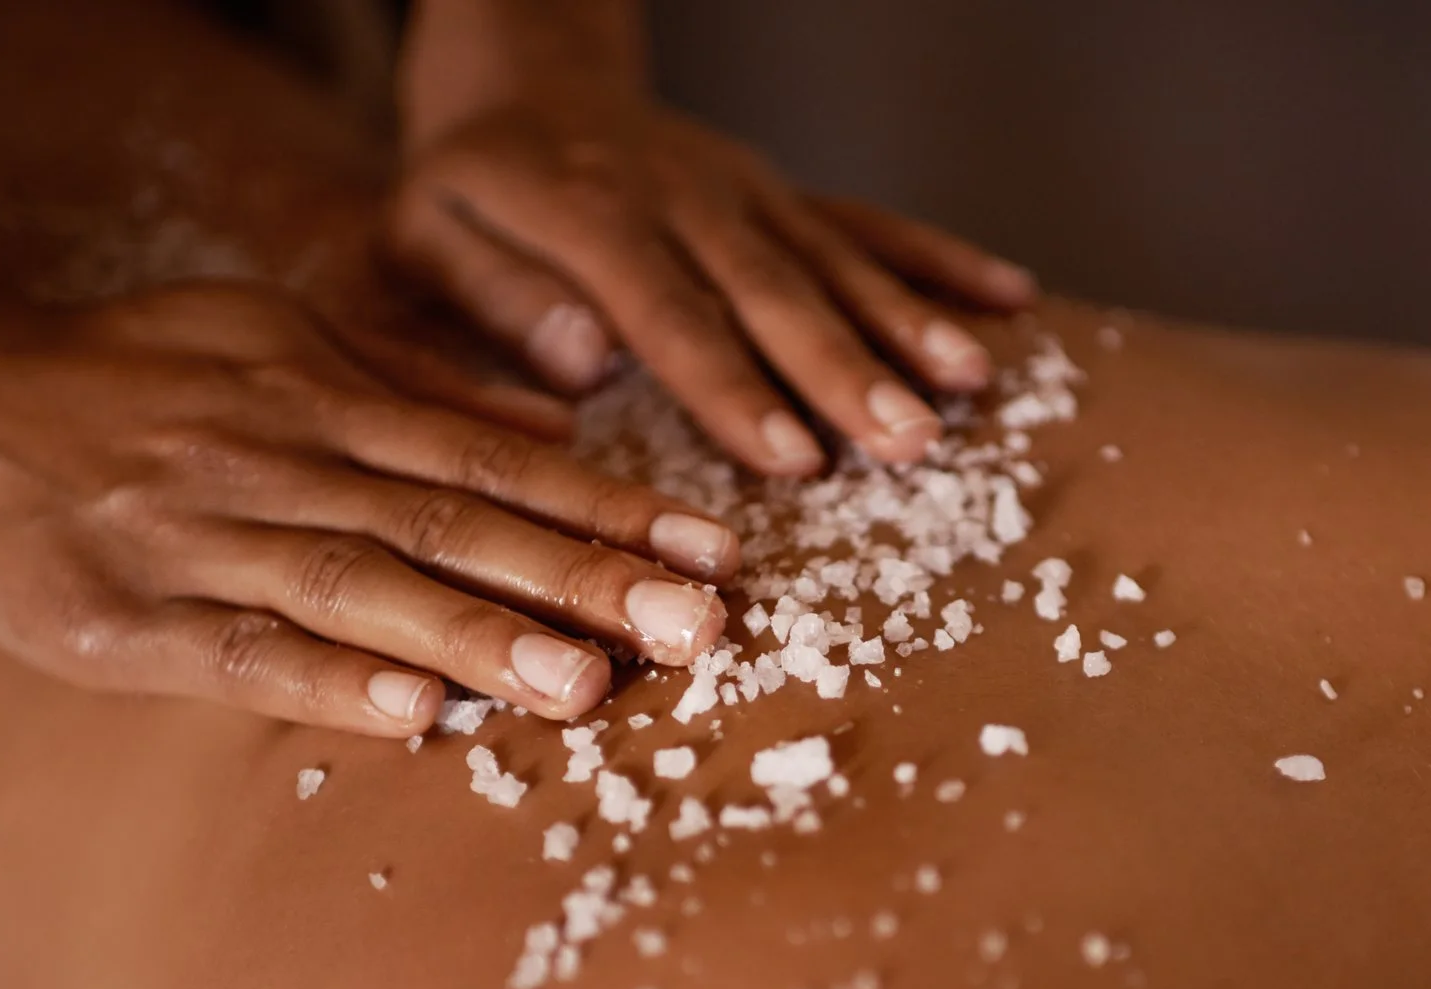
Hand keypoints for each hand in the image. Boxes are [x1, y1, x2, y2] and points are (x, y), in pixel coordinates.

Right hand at [0, 279, 737, 734]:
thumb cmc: (126, 378)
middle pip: (453, 526)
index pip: (494, 464)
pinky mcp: (120, 619)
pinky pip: (238, 652)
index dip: (608, 513)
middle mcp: (277, 462)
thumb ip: (415, 385)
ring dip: (476, 638)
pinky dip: (327, 683)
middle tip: (701, 627)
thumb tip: (557, 433)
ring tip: (588, 683)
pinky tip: (410, 719)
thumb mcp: (274, 339)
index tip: (714, 554)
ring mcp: (197, 540)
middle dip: (584, 580)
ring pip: (359, 588)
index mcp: (322, 398)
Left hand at [388, 98, 1038, 474]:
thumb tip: (580, 358)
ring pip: (835, 256)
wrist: (525, 86)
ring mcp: (745, 191)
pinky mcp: (783, 194)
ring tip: (974, 385)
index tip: (791, 459)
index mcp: (585, 216)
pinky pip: (869, 222)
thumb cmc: (465, 196)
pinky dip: (940, 259)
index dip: (733, 387)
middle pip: (773, 288)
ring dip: (908, 320)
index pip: (669, 310)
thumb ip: (489, 299)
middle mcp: (681, 197)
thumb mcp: (420, 242)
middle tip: (906, 444)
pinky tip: (1010, 297)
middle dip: (846, 369)